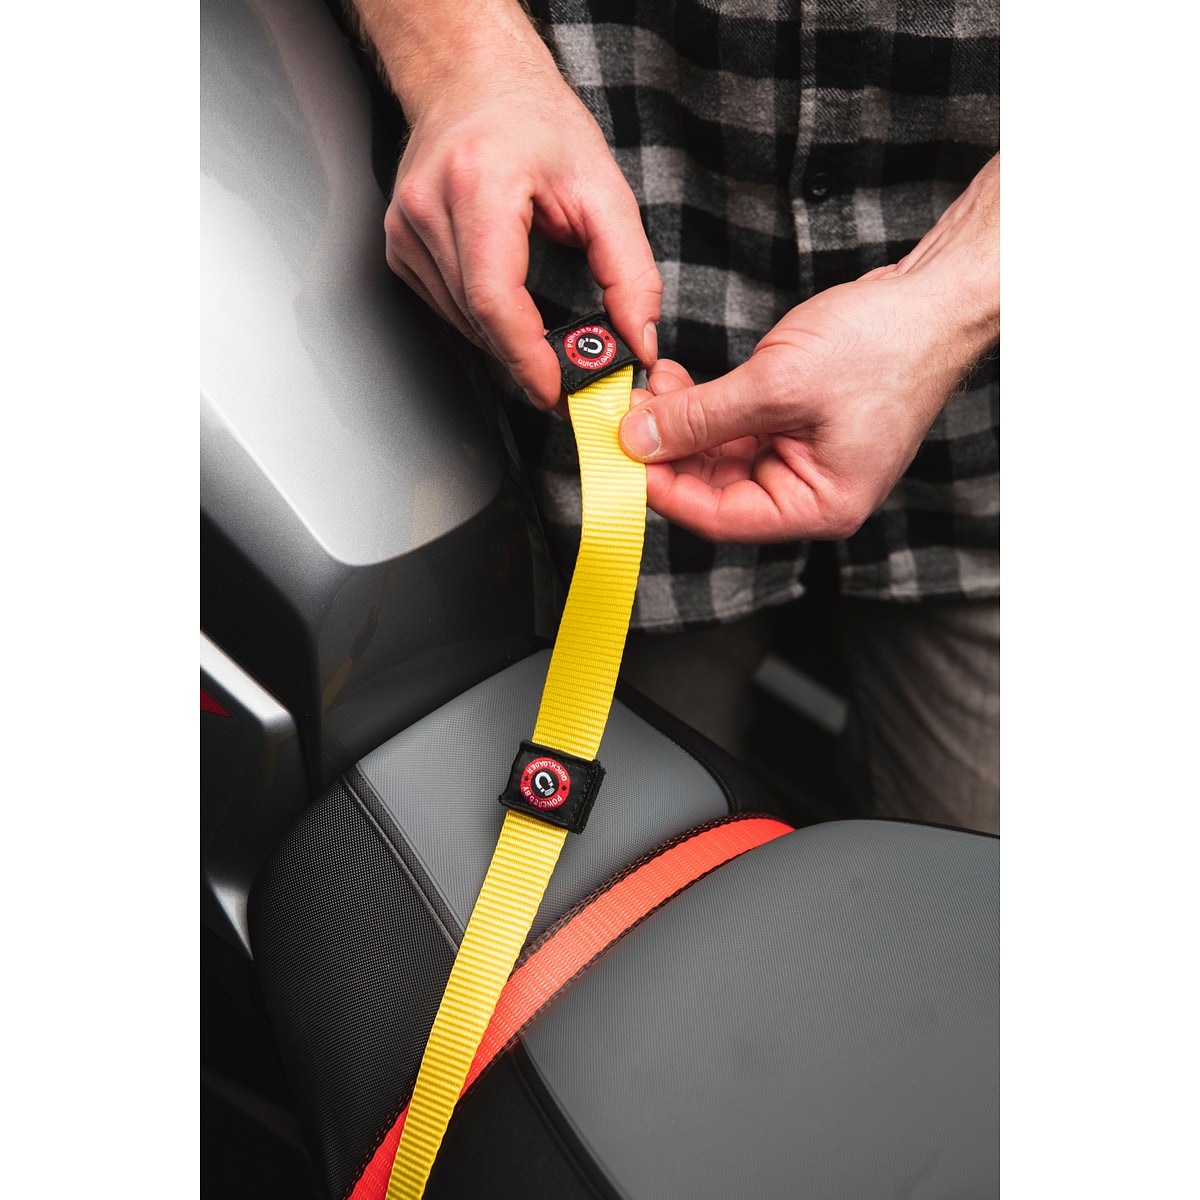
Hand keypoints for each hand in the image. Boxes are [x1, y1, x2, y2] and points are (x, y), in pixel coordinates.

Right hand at [370, 3, 660, 409]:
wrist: (473, 78)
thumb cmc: (532, 120)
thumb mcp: (603, 189)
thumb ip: (630, 271)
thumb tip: (636, 339)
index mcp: (478, 186)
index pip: (495, 300)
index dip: (526, 358)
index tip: (554, 390)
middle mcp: (428, 207)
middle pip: (477, 320)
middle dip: (525, 358)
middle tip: (567, 373)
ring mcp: (405, 228)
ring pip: (460, 322)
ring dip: (504, 340)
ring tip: (541, 334)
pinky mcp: (399, 245)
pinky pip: (445, 308)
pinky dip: (481, 319)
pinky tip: (505, 297)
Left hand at [618, 156, 998, 541]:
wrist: (933, 298)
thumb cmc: (884, 345)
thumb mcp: (777, 383)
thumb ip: (702, 417)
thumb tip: (639, 439)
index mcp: (819, 505)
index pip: (720, 517)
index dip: (664, 489)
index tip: (621, 457)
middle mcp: (810, 492)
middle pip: (715, 489)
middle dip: (668, 449)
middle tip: (628, 413)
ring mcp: (803, 459)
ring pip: (719, 456)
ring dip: (681, 421)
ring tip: (651, 385)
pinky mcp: (796, 427)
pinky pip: (736, 428)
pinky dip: (704, 406)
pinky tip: (676, 380)